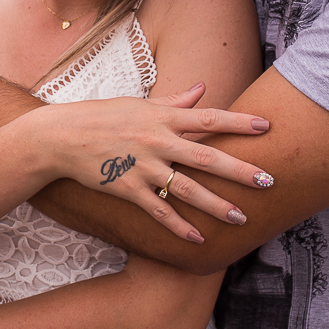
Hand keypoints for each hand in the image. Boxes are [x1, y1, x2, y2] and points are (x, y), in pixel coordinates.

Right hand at [31, 82, 272, 243]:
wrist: (59, 137)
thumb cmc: (101, 116)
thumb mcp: (139, 104)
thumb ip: (175, 101)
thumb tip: (203, 89)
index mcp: (162, 117)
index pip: (209, 116)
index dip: (239, 122)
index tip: (267, 126)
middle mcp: (156, 140)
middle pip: (206, 156)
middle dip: (239, 170)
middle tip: (269, 181)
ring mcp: (142, 166)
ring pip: (187, 189)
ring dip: (216, 205)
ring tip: (241, 218)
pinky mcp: (127, 189)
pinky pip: (158, 211)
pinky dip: (179, 226)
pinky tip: (199, 239)